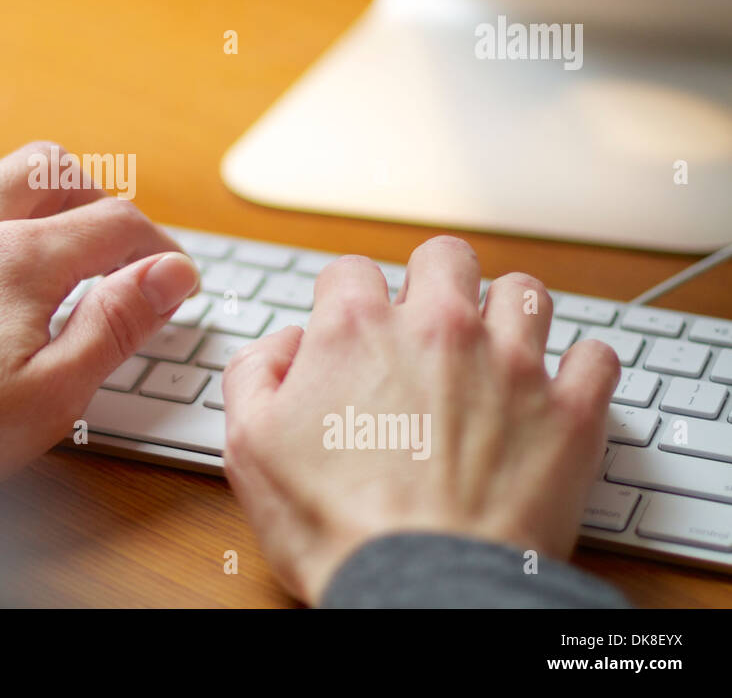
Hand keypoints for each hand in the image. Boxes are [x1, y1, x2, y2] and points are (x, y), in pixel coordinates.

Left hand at [0, 143, 199, 518]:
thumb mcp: (46, 398)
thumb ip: (115, 326)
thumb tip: (169, 272)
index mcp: (16, 260)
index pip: (114, 222)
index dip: (156, 246)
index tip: (167, 275)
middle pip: (50, 165)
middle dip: (94, 195)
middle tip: (107, 244)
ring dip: (21, 191)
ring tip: (33, 240)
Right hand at [222, 235, 619, 603]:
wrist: (420, 589)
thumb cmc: (335, 527)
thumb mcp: (250, 446)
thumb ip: (255, 373)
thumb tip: (285, 346)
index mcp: (356, 330)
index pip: (350, 270)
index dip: (344, 298)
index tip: (350, 328)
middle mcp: (438, 329)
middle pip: (445, 257)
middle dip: (433, 281)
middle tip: (426, 324)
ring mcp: (511, 365)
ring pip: (524, 292)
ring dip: (507, 312)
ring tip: (496, 348)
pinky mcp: (569, 412)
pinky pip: (596, 357)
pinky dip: (580, 366)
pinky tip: (559, 386)